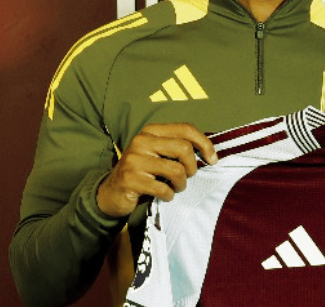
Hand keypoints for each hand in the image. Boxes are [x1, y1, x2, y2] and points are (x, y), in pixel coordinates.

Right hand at [96, 123, 217, 217]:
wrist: (112, 193)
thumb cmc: (144, 173)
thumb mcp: (159, 154)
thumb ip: (179, 147)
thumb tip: (211, 152)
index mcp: (151, 131)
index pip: (186, 129)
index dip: (205, 144)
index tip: (212, 159)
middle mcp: (141, 141)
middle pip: (184, 148)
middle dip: (192, 167)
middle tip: (188, 176)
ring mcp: (134, 160)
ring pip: (176, 170)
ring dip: (182, 184)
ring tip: (176, 187)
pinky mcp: (130, 180)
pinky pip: (163, 189)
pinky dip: (169, 195)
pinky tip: (164, 196)